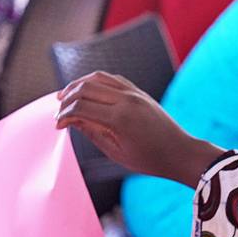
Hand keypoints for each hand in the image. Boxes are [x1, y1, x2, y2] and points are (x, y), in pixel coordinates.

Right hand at [55, 72, 219, 187]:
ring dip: (78, 85)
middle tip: (58, 111)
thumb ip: (91, 132)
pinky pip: (111, 78)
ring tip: (65, 96)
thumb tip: (72, 120)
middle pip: (85, 87)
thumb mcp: (115, 151)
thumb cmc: (149, 159)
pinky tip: (86, 91)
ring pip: (97, 77)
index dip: (64, 115)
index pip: (81, 107)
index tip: (58, 125)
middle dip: (66, 98)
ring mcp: (133, 92)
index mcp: (119, 118)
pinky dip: (94, 81)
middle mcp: (126, 100)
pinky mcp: (138, 91)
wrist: (179, 152)